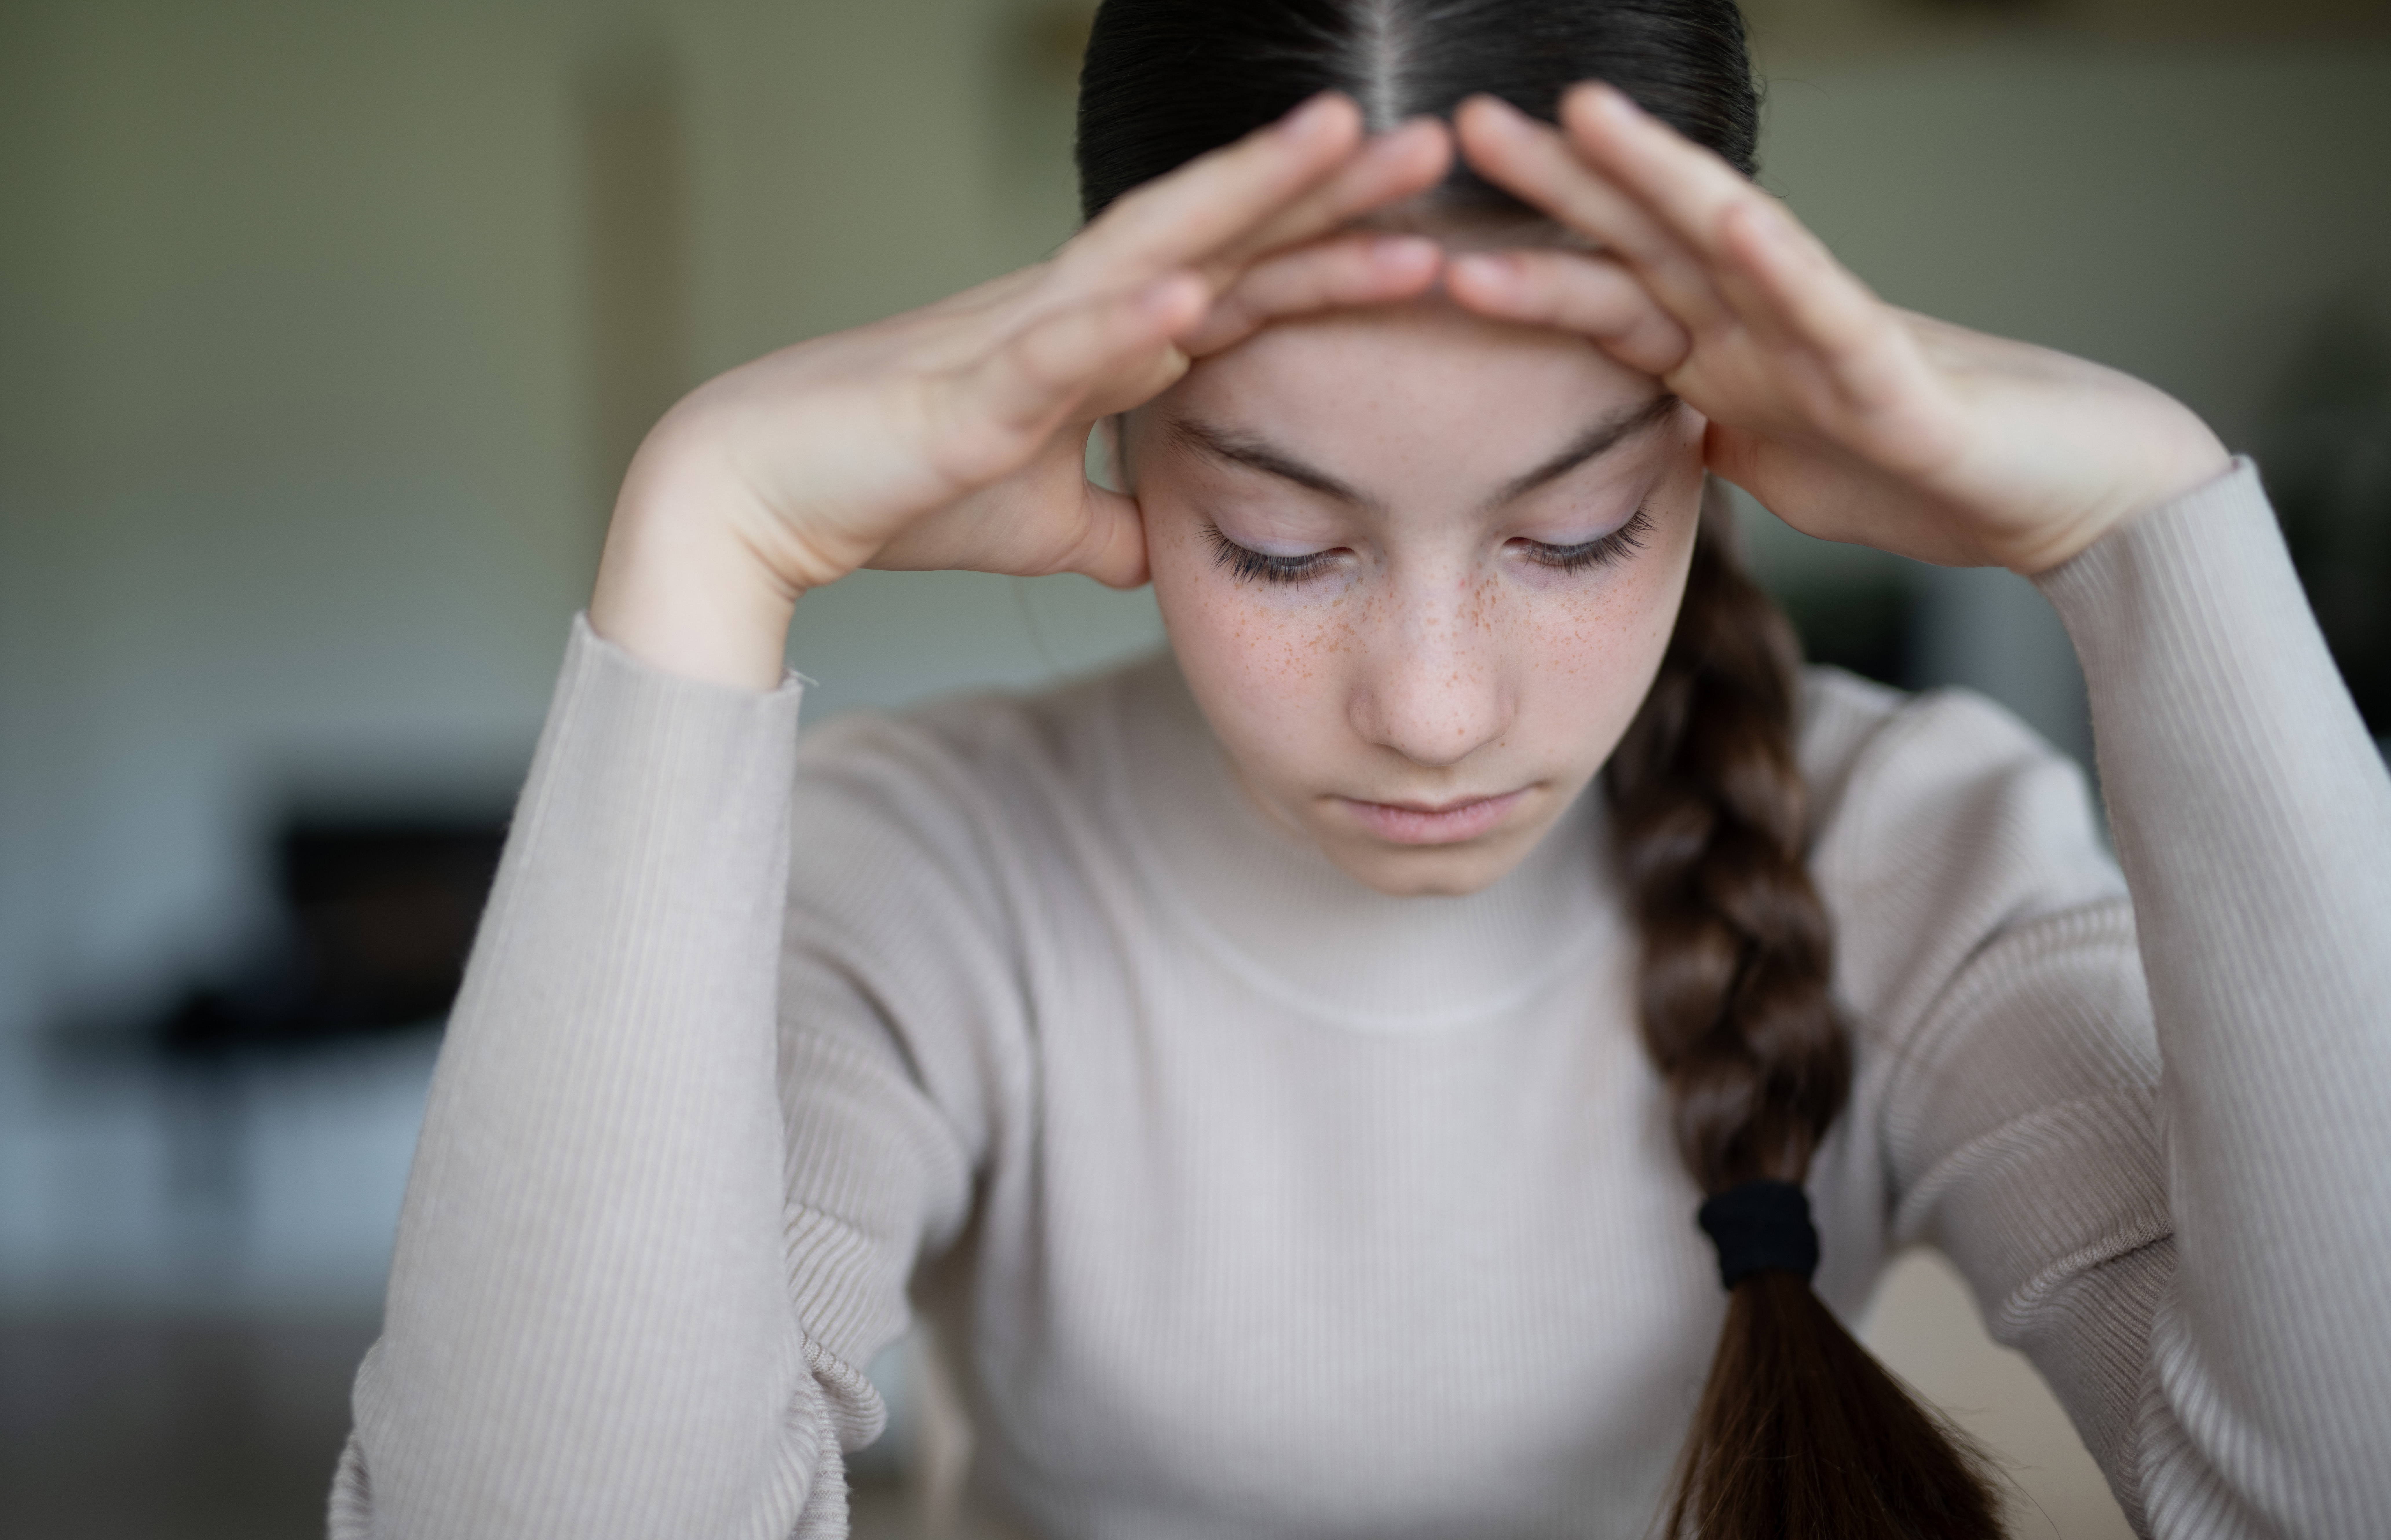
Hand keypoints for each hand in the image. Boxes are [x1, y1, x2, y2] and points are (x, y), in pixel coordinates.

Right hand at [591, 95, 1452, 687]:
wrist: (772, 496)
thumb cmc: (906, 492)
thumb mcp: (1048, 523)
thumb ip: (1120, 521)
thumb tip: (1173, 546)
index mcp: (1103, 337)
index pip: (1242, 279)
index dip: (1333, 247)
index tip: (1430, 225)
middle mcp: (1077, 309)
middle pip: (1223, 231)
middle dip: (1327, 186)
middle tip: (1432, 140)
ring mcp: (1026, 338)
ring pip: (1156, 247)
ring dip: (1247, 196)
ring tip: (1337, 140)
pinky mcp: (973, 391)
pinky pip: (1061, 348)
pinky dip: (1128, 320)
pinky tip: (1195, 291)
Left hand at [1445, 85, 2230, 575]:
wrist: (2062, 506)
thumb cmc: (1925, 476)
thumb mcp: (1782, 466)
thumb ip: (1712, 436)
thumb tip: (1654, 430)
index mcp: (1731, 355)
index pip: (1608, 293)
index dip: (1524, 257)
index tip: (1433, 227)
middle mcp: (1769, 326)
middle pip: (1644, 242)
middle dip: (1558, 184)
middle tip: (1466, 124)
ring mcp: (1832, 340)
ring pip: (1727, 244)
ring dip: (1656, 179)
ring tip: (1583, 116)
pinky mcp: (1897, 382)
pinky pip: (1832, 314)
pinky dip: (1781, 266)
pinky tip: (1733, 218)